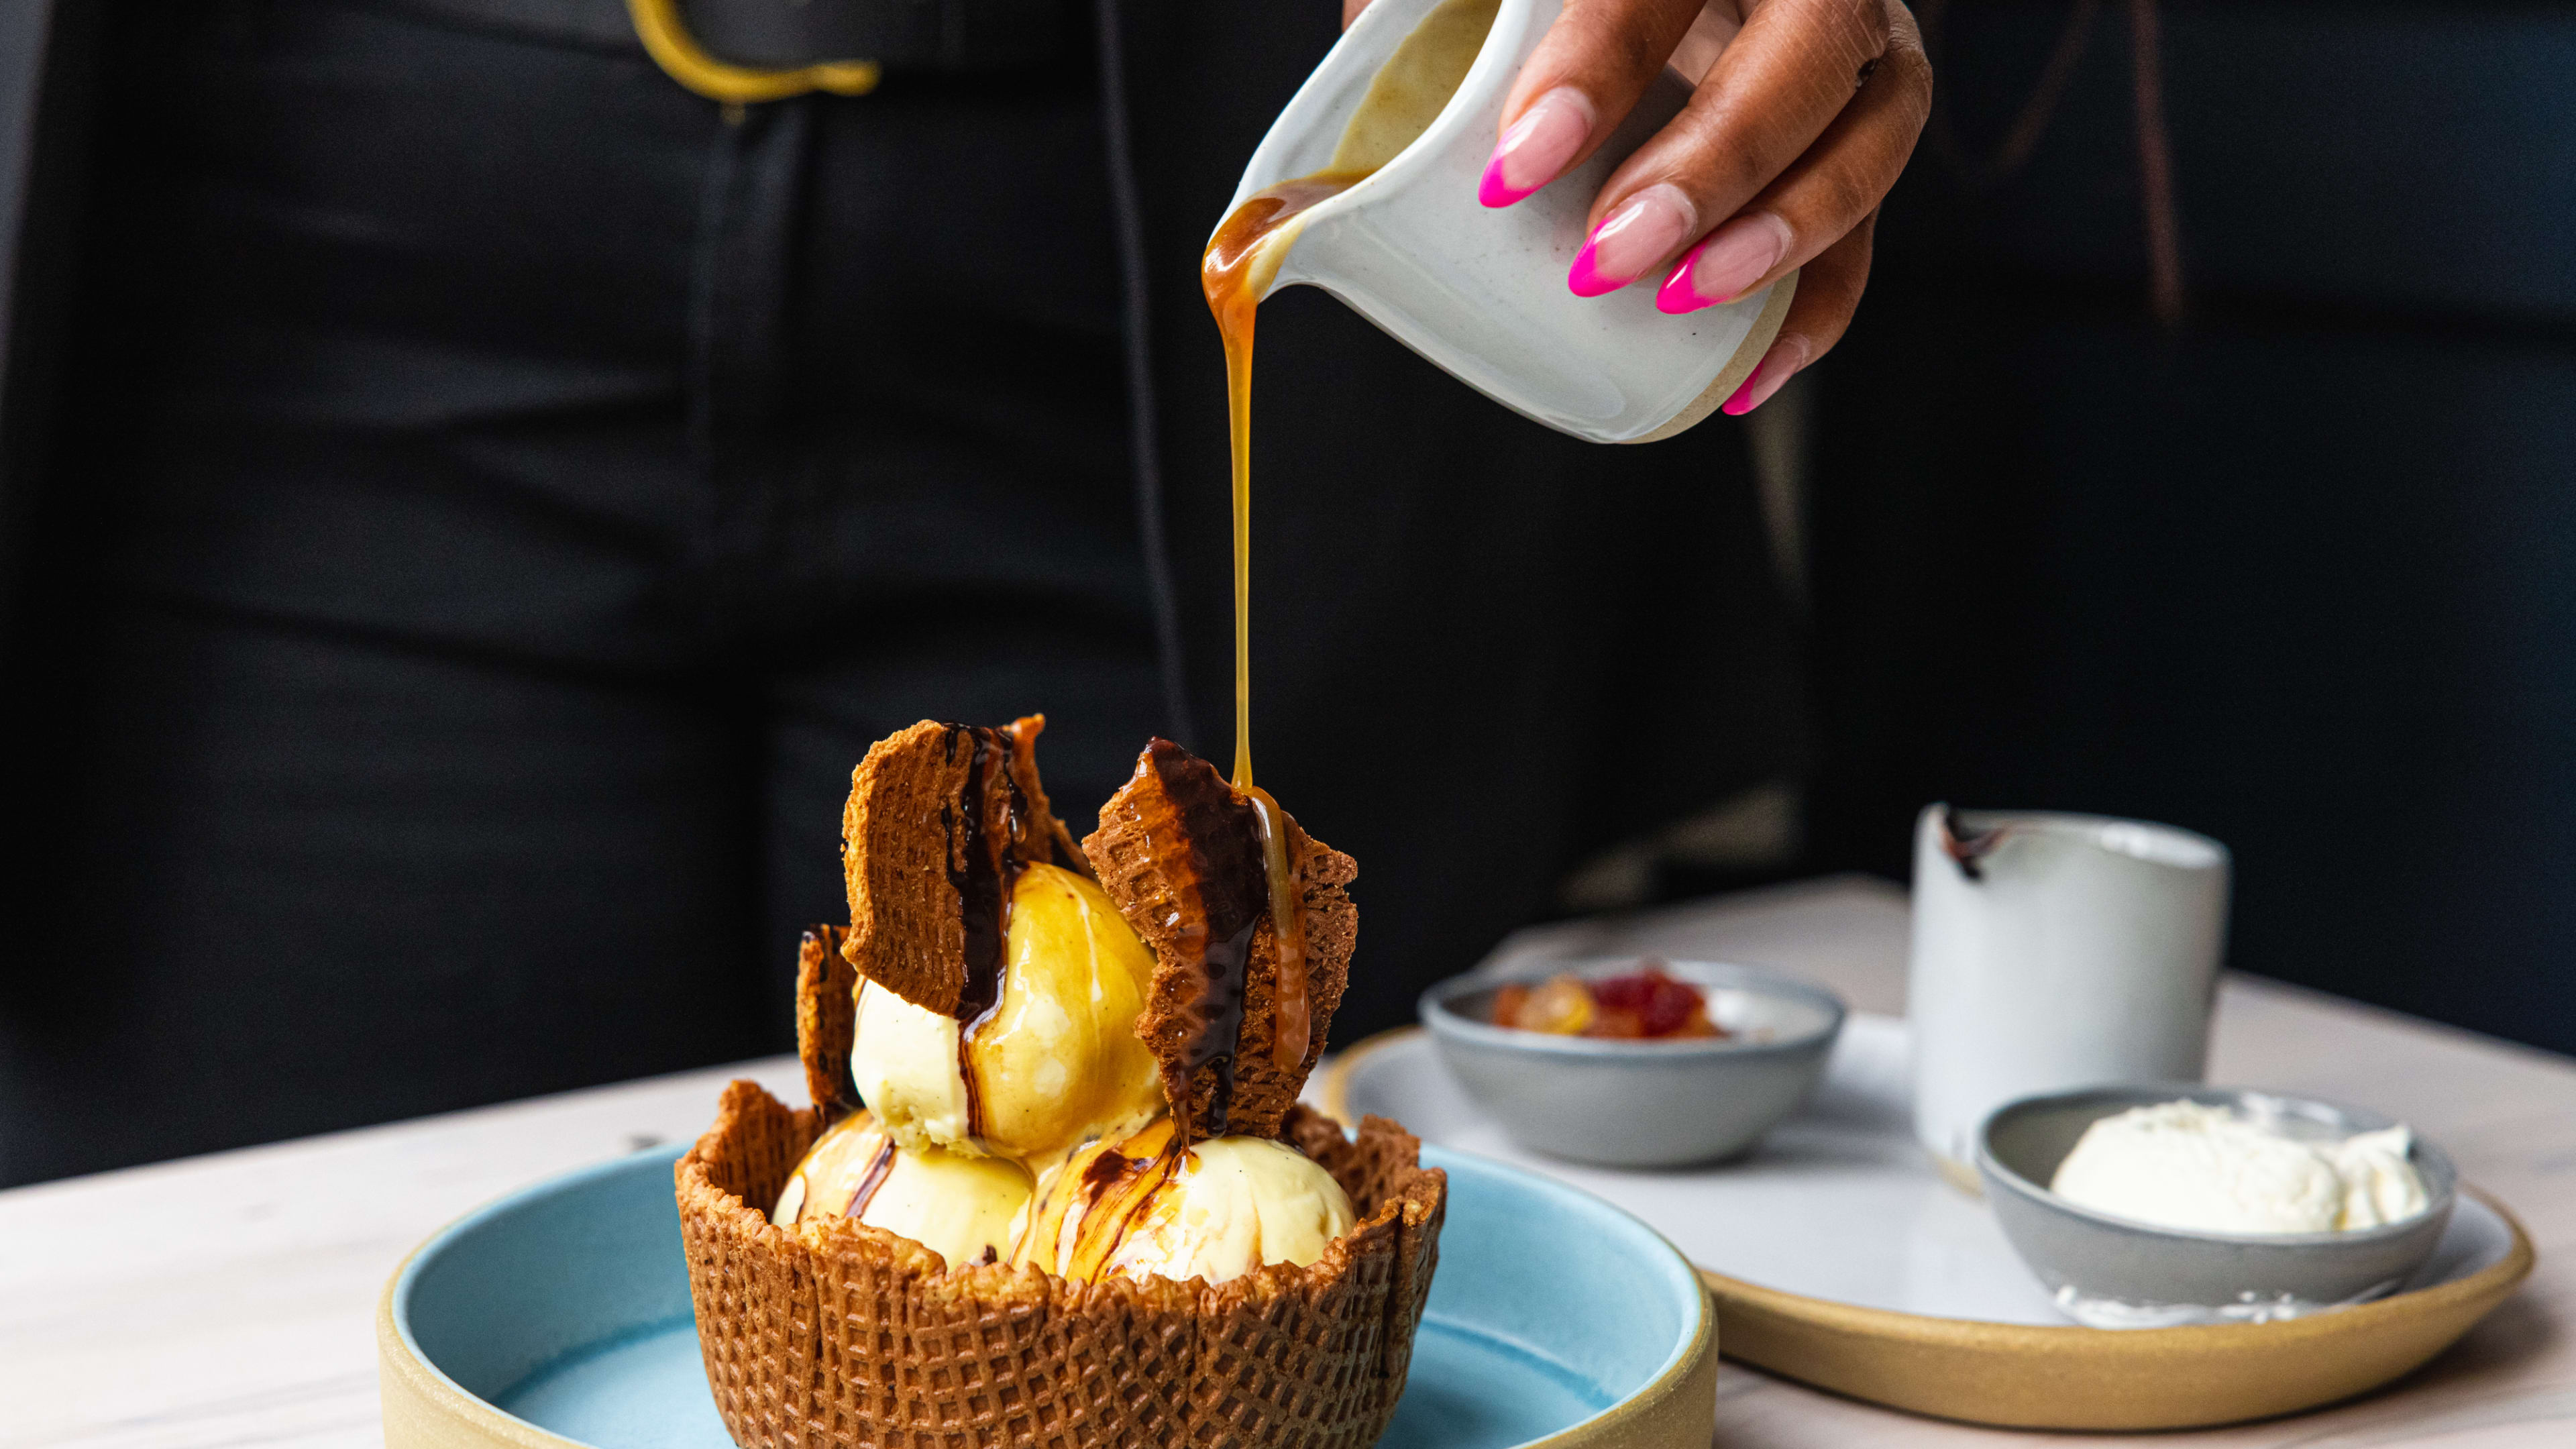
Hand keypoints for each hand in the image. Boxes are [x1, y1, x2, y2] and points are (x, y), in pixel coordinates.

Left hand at [1357, 0, 1930, 415]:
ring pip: (1872, 135)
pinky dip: (1819, 310)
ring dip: (1786, 231)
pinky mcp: (1860, 142)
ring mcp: (1854, 54)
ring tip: (1680, 300)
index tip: (1515, 163)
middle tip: (1608, 254)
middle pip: (1809, 49)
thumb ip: (1420, 20)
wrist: (1640, 9)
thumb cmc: (1534, 4)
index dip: (1602, 64)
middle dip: (1714, 160)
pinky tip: (1748, 378)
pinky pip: (1872, 230)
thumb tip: (1321, 171)